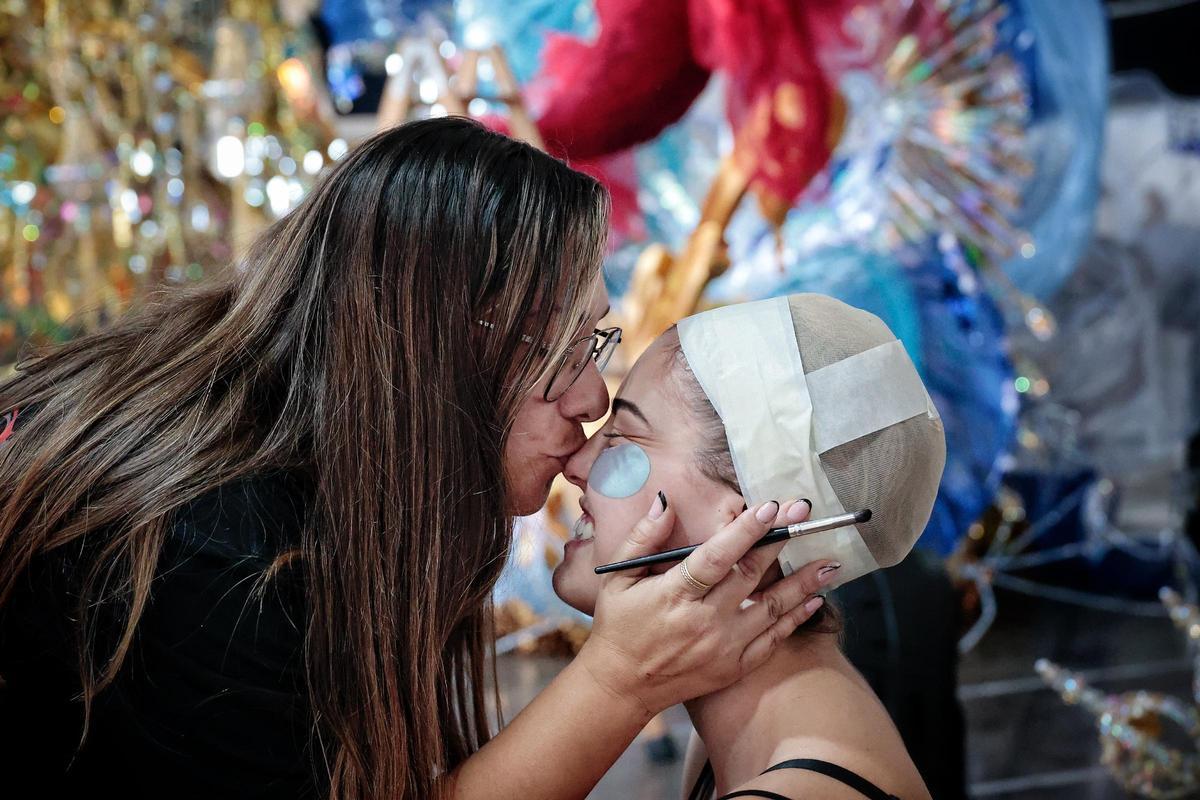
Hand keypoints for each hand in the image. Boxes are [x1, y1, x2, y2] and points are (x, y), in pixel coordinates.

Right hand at [578, 495, 838, 715]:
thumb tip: (665, 502)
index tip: (770, 508)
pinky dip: (796, 619)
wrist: (622, 685)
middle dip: (780, 542)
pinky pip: (772, 640)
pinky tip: (815, 601)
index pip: (716, 557)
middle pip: (751, 576)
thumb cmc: (619, 625)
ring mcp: (722, 646)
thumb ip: (643, 538)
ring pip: (771, 608)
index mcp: (674, 594)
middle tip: (806, 514)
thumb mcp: (618, 577)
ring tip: (830, 562)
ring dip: (804, 584)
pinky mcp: (733, 666)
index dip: (745, 531)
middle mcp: (703, 620)